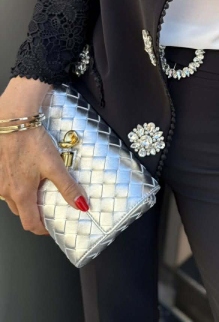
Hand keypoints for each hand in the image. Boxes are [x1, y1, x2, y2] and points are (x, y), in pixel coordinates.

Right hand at [0, 79, 89, 235]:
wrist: (14, 120)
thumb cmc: (31, 141)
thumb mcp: (54, 165)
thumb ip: (67, 187)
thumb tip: (81, 205)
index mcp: (21, 193)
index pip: (30, 223)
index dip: (42, 229)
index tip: (51, 227)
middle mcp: (6, 190)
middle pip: (21, 211)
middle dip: (34, 212)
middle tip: (49, 205)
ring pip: (12, 197)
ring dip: (25, 197)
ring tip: (39, 186)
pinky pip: (6, 184)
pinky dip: (16, 184)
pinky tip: (26, 172)